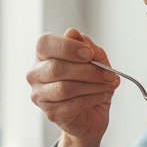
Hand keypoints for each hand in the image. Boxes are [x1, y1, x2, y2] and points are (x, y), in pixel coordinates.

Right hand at [26, 28, 119, 145]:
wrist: (93, 113)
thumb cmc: (91, 82)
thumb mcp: (95, 59)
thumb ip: (86, 46)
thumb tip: (72, 33)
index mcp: (44, 55)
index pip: (45, 44)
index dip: (67, 47)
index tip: (89, 54)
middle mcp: (36, 74)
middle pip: (57, 68)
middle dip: (88, 70)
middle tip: (109, 74)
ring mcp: (40, 95)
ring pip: (64, 88)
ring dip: (93, 85)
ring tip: (109, 85)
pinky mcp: (51, 113)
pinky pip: (72, 104)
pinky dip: (92, 98)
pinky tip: (103, 95)